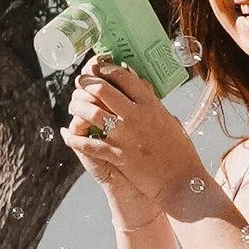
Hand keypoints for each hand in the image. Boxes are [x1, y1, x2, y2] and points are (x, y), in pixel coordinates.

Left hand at [64, 59, 205, 226]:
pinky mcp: (117, 155)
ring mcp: (124, 136)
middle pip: (102, 90)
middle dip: (86, 83)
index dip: (106, 69)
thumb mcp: (170, 121)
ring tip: (73, 105)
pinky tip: (67, 134)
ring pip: (90, 112)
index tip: (97, 68)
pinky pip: (87, 143)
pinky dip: (73, 138)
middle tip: (80, 82)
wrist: (181, 181)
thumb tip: (144, 90)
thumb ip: (154, 105)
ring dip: (77, 106)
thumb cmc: (180, 152)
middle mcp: (136, 116)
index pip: (123, 77)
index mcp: (151, 105)